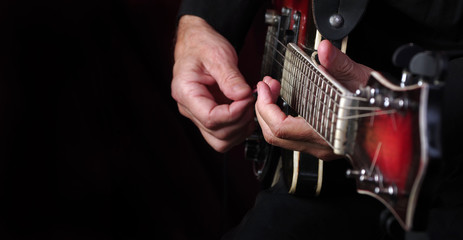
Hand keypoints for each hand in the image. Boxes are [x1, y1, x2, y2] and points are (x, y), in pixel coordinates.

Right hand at [171, 15, 254, 151]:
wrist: (197, 42)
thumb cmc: (202, 45)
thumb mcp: (217, 54)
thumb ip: (230, 77)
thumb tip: (243, 96)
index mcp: (185, 92)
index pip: (210, 118)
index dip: (234, 113)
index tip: (248, 98)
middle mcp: (189, 109)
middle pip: (217, 134)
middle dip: (241, 121)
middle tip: (252, 100)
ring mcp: (199, 115)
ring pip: (222, 141)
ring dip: (242, 128)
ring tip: (251, 106)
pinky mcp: (211, 116)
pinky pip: (226, 133)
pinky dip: (241, 127)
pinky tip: (248, 110)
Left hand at [255, 40, 372, 159]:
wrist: (395, 123)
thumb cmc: (382, 105)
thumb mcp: (362, 79)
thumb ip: (340, 64)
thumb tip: (325, 50)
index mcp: (326, 132)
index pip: (281, 127)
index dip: (266, 106)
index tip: (265, 87)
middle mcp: (320, 145)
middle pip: (274, 135)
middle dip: (263, 108)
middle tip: (266, 87)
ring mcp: (319, 147)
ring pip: (281, 139)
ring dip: (270, 114)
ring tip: (272, 92)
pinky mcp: (320, 143)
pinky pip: (291, 137)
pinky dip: (281, 118)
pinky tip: (285, 102)